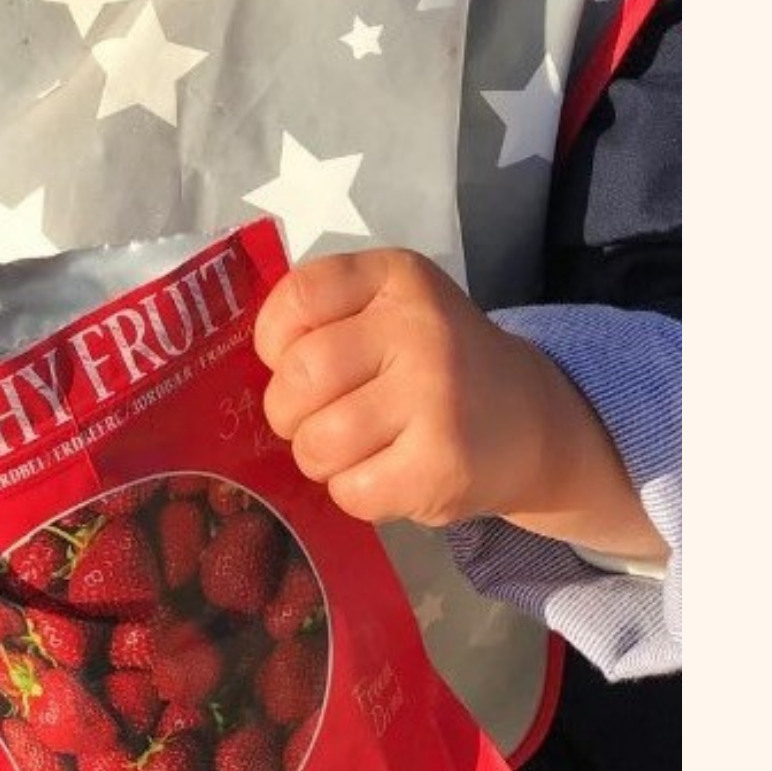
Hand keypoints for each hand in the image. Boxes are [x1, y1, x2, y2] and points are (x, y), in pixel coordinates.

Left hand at [255, 249, 666, 563]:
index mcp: (398, 276)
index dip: (273, 340)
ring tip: (354, 450)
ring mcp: (435, 396)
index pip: (298, 297)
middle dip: (289, 411)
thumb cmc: (435, 366)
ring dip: (319, 458)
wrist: (533, 423)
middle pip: (299, 377)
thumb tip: (239, 368)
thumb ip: (325, 320)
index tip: (290, 360)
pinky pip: (351, 491)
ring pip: (319, 441)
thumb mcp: (391, 311)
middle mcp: (419, 327)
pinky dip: (353, 493)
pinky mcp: (442, 464)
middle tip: (316, 419)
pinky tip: (385, 475)